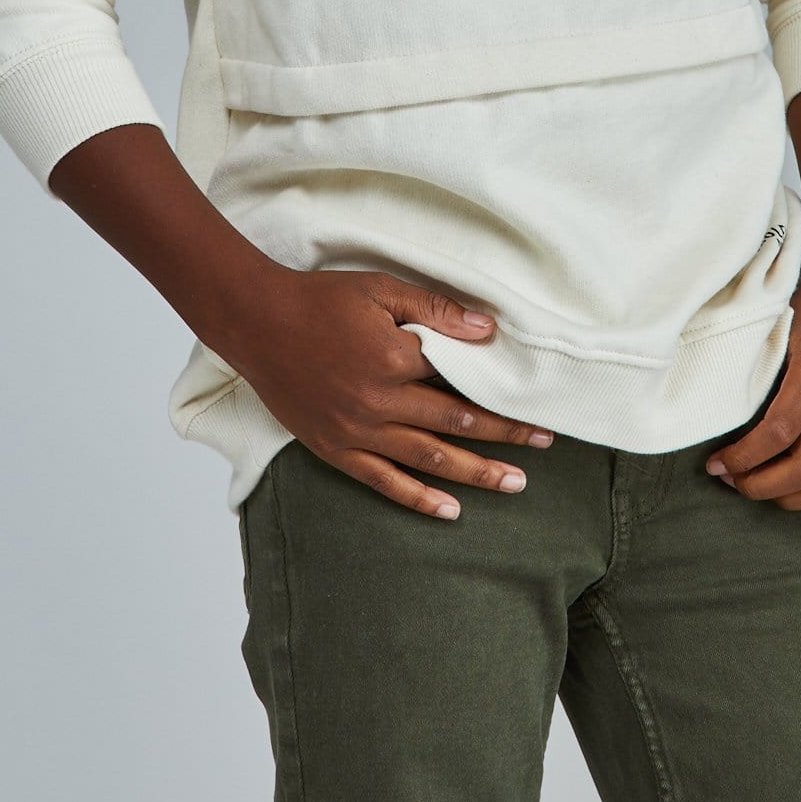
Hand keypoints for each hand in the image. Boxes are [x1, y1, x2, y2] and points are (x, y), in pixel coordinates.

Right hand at [223, 266, 553, 518]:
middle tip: (543, 446)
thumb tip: (488, 329)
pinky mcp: (335, 449)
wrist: (257, 323)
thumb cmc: (320, 300)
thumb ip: (436, 310)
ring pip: (428, 459)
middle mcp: (380, 402)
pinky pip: (383, 481)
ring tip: (514, 483)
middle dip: (504, 436)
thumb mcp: (381, 290)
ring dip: (475, 473)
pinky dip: (418, 498)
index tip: (537, 409)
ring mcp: (357, 431)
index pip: (464, 383)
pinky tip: (450, 511)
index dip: (503, 397)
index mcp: (395, 359)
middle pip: (456, 424)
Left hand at [704, 274, 800, 508]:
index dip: (742, 458)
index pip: (778, 433)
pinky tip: (795, 490)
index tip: (714, 464)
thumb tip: (706, 410)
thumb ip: (750, 367)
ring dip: (793, 499)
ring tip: (760, 487)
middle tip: (729, 479)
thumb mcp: (773, 326)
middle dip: (759, 485)